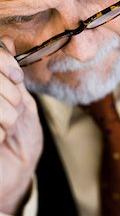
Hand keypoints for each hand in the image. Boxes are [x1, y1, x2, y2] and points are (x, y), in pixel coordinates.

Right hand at [0, 37, 42, 214]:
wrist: (15, 175)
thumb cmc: (20, 139)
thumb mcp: (22, 101)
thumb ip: (10, 73)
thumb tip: (6, 40)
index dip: (5, 63)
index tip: (17, 78)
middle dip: (10, 95)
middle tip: (12, 115)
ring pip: (0, 100)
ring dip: (6, 116)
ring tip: (5, 129)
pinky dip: (0, 130)